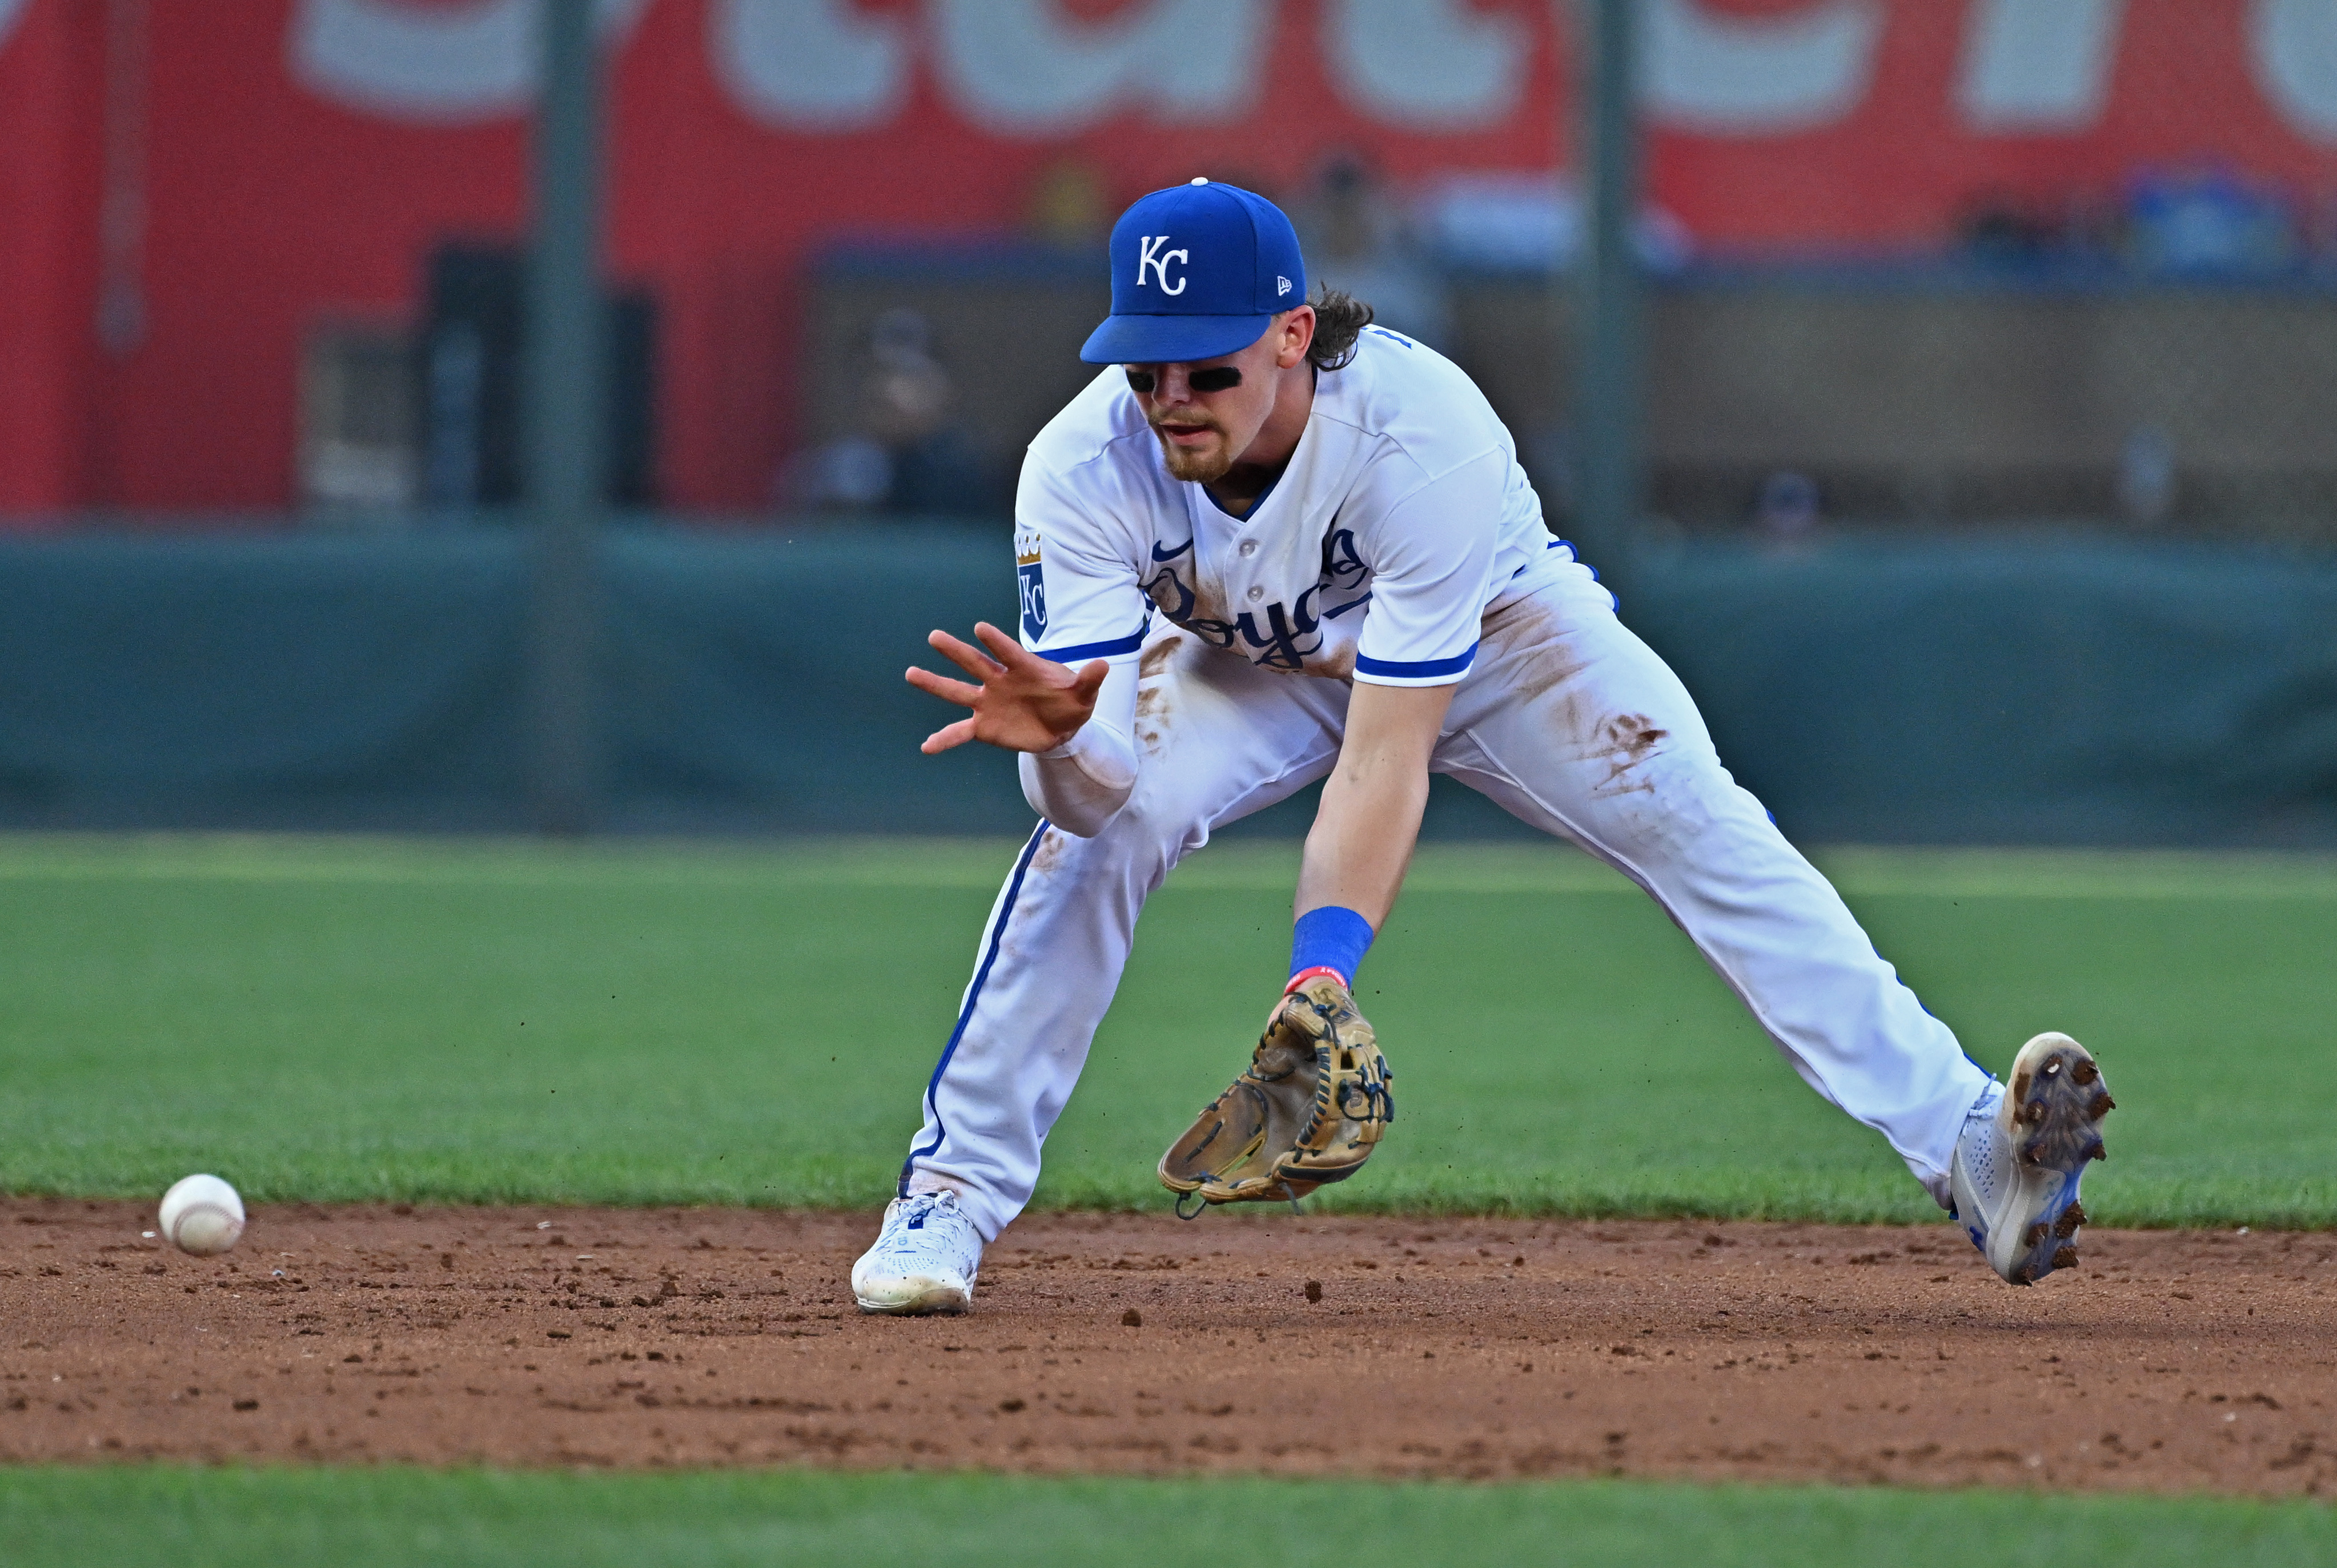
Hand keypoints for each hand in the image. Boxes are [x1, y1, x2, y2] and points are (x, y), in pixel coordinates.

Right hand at [905, 621, 1108, 754]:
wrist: (1061, 726)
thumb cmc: (1071, 701)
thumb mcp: (1084, 693)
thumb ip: (1089, 679)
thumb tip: (1102, 665)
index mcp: (1023, 668)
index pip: (1008, 652)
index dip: (996, 641)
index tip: (980, 628)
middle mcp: (999, 681)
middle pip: (975, 663)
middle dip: (956, 651)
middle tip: (935, 636)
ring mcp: (988, 703)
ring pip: (957, 691)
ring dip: (934, 683)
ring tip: (911, 673)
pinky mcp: (984, 726)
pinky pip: (959, 732)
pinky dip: (943, 740)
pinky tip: (926, 747)